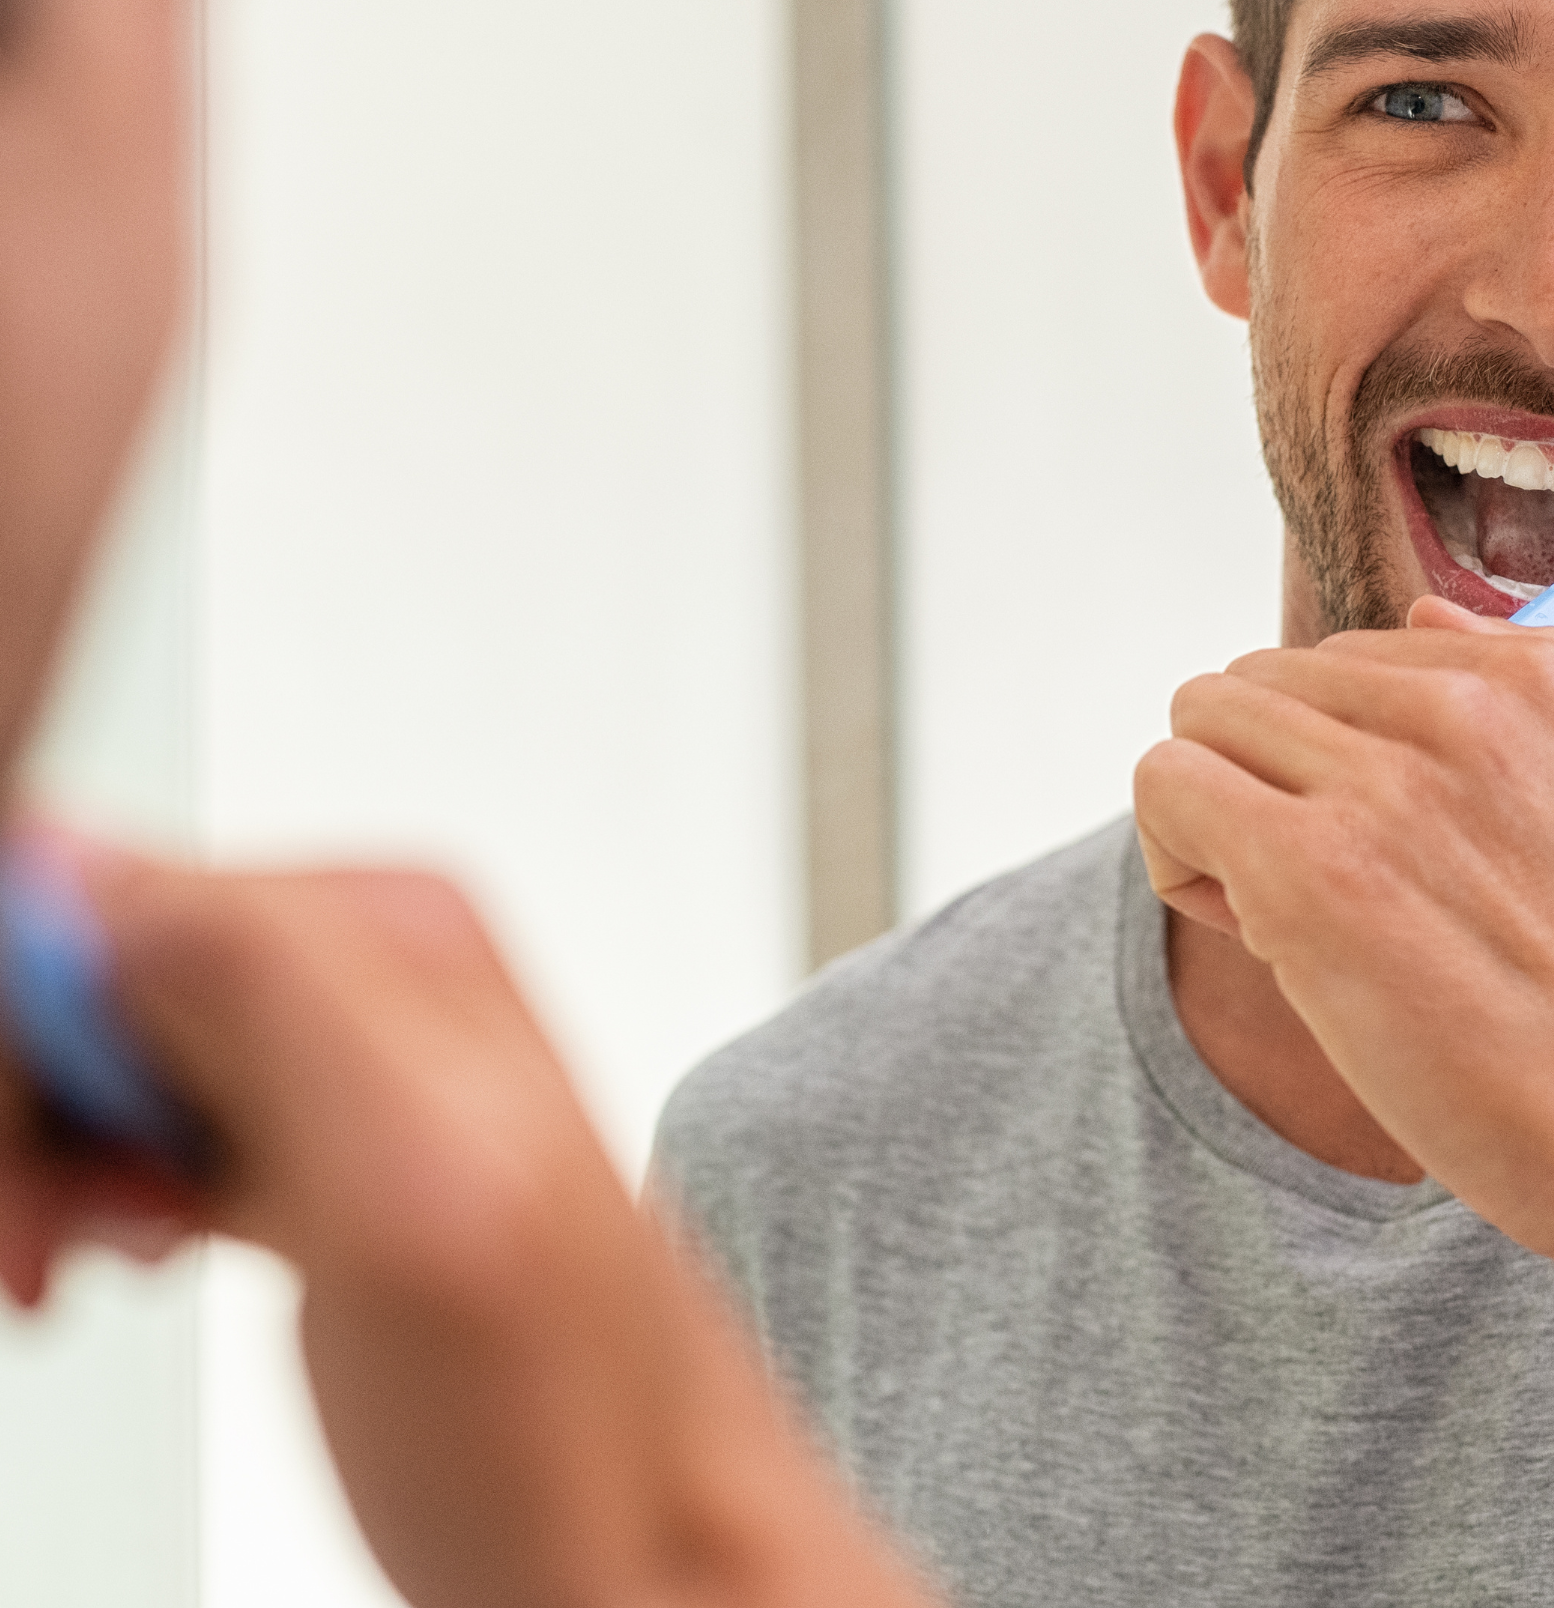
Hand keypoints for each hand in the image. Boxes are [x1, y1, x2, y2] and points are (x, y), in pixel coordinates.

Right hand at [0, 838, 938, 1607]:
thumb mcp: (407, 1181)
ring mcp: (345, 1059)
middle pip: (89, 968)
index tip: (38, 1188)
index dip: (29, 1052)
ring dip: (55, 1163)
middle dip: (38, 1115)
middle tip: (55, 1247)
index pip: (94, 896)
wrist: (645, 1539)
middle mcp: (371, 969)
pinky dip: (101, 1191)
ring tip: (102, 1258)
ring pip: (99, 1049)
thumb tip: (80, 862)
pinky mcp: (318, 1144)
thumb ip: (263, 991)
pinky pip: (144, 1113)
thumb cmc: (564, 1414)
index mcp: (386, 927)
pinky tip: (141, 1249)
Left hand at [1134, 596, 1553, 1266]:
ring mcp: (1383, 782)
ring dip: (1217, 814)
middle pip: (1263, 680)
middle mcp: (1459, 706)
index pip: (1350, 657)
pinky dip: (1175, 854)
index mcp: (1536, 678)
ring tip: (1281, 911)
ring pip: (1203, 720)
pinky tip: (1245, 927)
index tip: (1382, 851)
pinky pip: (1167, 786)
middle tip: (1323, 892)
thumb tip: (1424, 612)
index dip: (1339, 758)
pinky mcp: (1311, 868)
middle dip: (1267, 780)